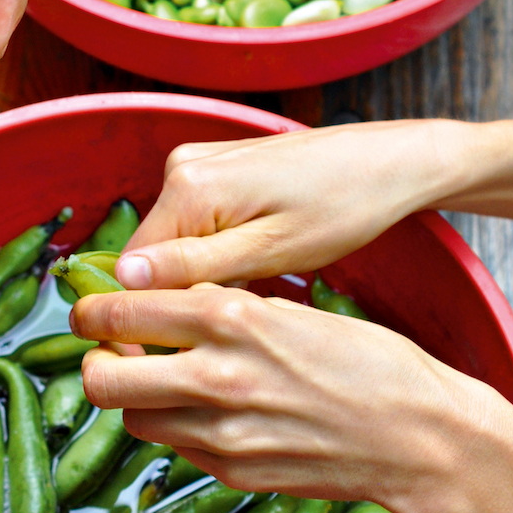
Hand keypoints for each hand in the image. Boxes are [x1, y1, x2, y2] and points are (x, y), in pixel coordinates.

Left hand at [72, 285, 477, 512]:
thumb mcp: (293, 309)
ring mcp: (222, 432)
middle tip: (107, 355)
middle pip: (101, 378)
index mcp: (232, 316)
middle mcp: (216, 374)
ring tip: (161, 386)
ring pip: (131, 420)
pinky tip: (210, 413)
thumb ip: (223, 309)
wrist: (420, 437)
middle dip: (94, 364)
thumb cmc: (369, 363)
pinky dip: (179, 429)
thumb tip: (164, 307)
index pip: (123, 310)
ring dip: (134, 402)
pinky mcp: (233, 472)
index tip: (90, 309)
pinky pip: (177, 448)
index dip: (93, 310)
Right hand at [114, 120, 474, 290]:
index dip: (152, 315)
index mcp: (188, 187)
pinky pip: (195, 225)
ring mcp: (197, 163)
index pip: (132, 269)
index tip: (188, 348)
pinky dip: (217, 251)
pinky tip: (259, 258)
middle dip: (184, 293)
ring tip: (258, 284)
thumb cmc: (343, 208)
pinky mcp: (215, 168)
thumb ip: (195, 267)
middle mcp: (180, 167)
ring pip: (174, 244)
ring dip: (204, 275)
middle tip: (240, 315)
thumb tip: (124, 280)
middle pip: (152, 256)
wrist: (388, 163)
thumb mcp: (271, 251)